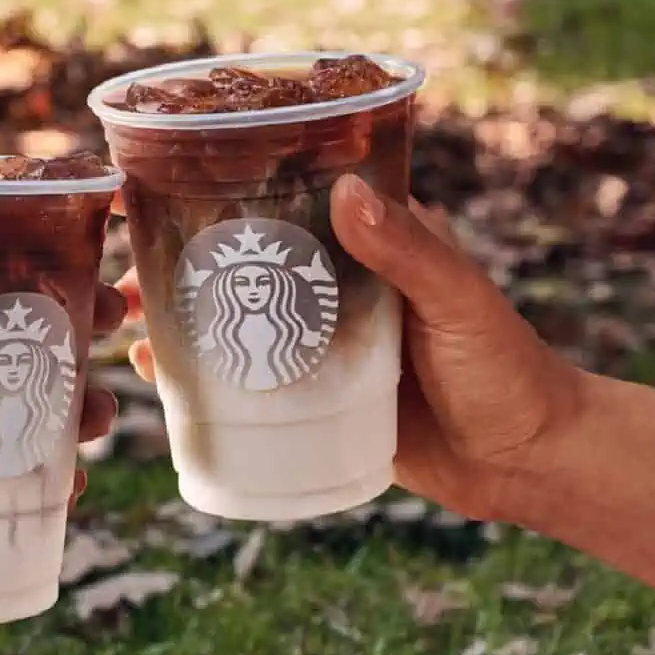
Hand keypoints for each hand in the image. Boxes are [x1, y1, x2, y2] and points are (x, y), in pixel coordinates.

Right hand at [122, 176, 579, 520]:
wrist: (527, 464)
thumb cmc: (506, 368)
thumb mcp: (458, 302)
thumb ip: (408, 251)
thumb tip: (346, 190)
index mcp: (369, 243)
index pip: (288, 199)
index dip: (227, 193)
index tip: (165, 193)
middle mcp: (335, 285)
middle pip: (246, 262)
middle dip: (183, 264)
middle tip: (127, 277)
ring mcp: (322, 341)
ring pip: (239, 320)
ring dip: (184, 319)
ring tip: (129, 327)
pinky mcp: (318, 395)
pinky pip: (253, 380)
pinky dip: (208, 378)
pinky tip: (164, 382)